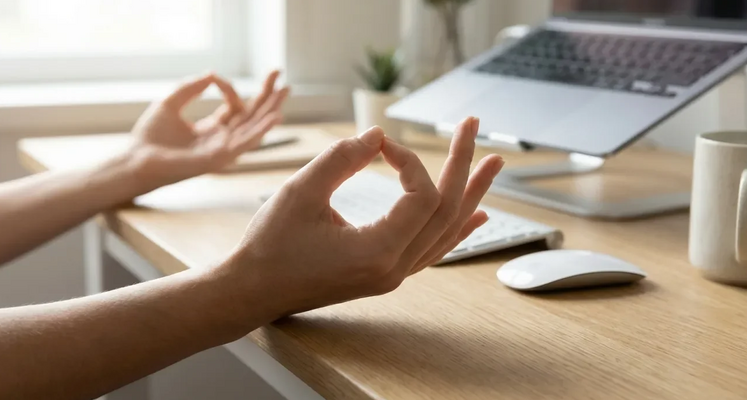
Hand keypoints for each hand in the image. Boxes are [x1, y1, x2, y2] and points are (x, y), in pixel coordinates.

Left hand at [127, 70, 289, 192]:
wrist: (137, 159)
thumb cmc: (149, 137)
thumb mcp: (170, 103)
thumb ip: (190, 88)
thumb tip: (212, 73)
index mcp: (212, 129)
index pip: (234, 106)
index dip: (229, 88)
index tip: (215, 77)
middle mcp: (222, 140)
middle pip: (252, 116)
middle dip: (267, 96)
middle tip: (281, 76)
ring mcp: (222, 150)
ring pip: (254, 127)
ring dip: (271, 109)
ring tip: (286, 91)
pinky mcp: (219, 158)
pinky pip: (245, 143)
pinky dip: (261, 130)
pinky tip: (274, 117)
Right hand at [226, 117, 503, 317]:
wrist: (253, 291)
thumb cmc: (270, 245)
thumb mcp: (300, 193)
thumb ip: (341, 160)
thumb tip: (377, 135)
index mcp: (377, 253)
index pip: (421, 196)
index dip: (409, 160)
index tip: (380, 143)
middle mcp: (394, 269)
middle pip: (446, 211)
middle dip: (461, 164)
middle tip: (471, 125)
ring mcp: (394, 275)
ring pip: (447, 231)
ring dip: (470, 193)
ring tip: (492, 163)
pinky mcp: (386, 273)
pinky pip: (434, 249)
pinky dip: (457, 228)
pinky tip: (476, 213)